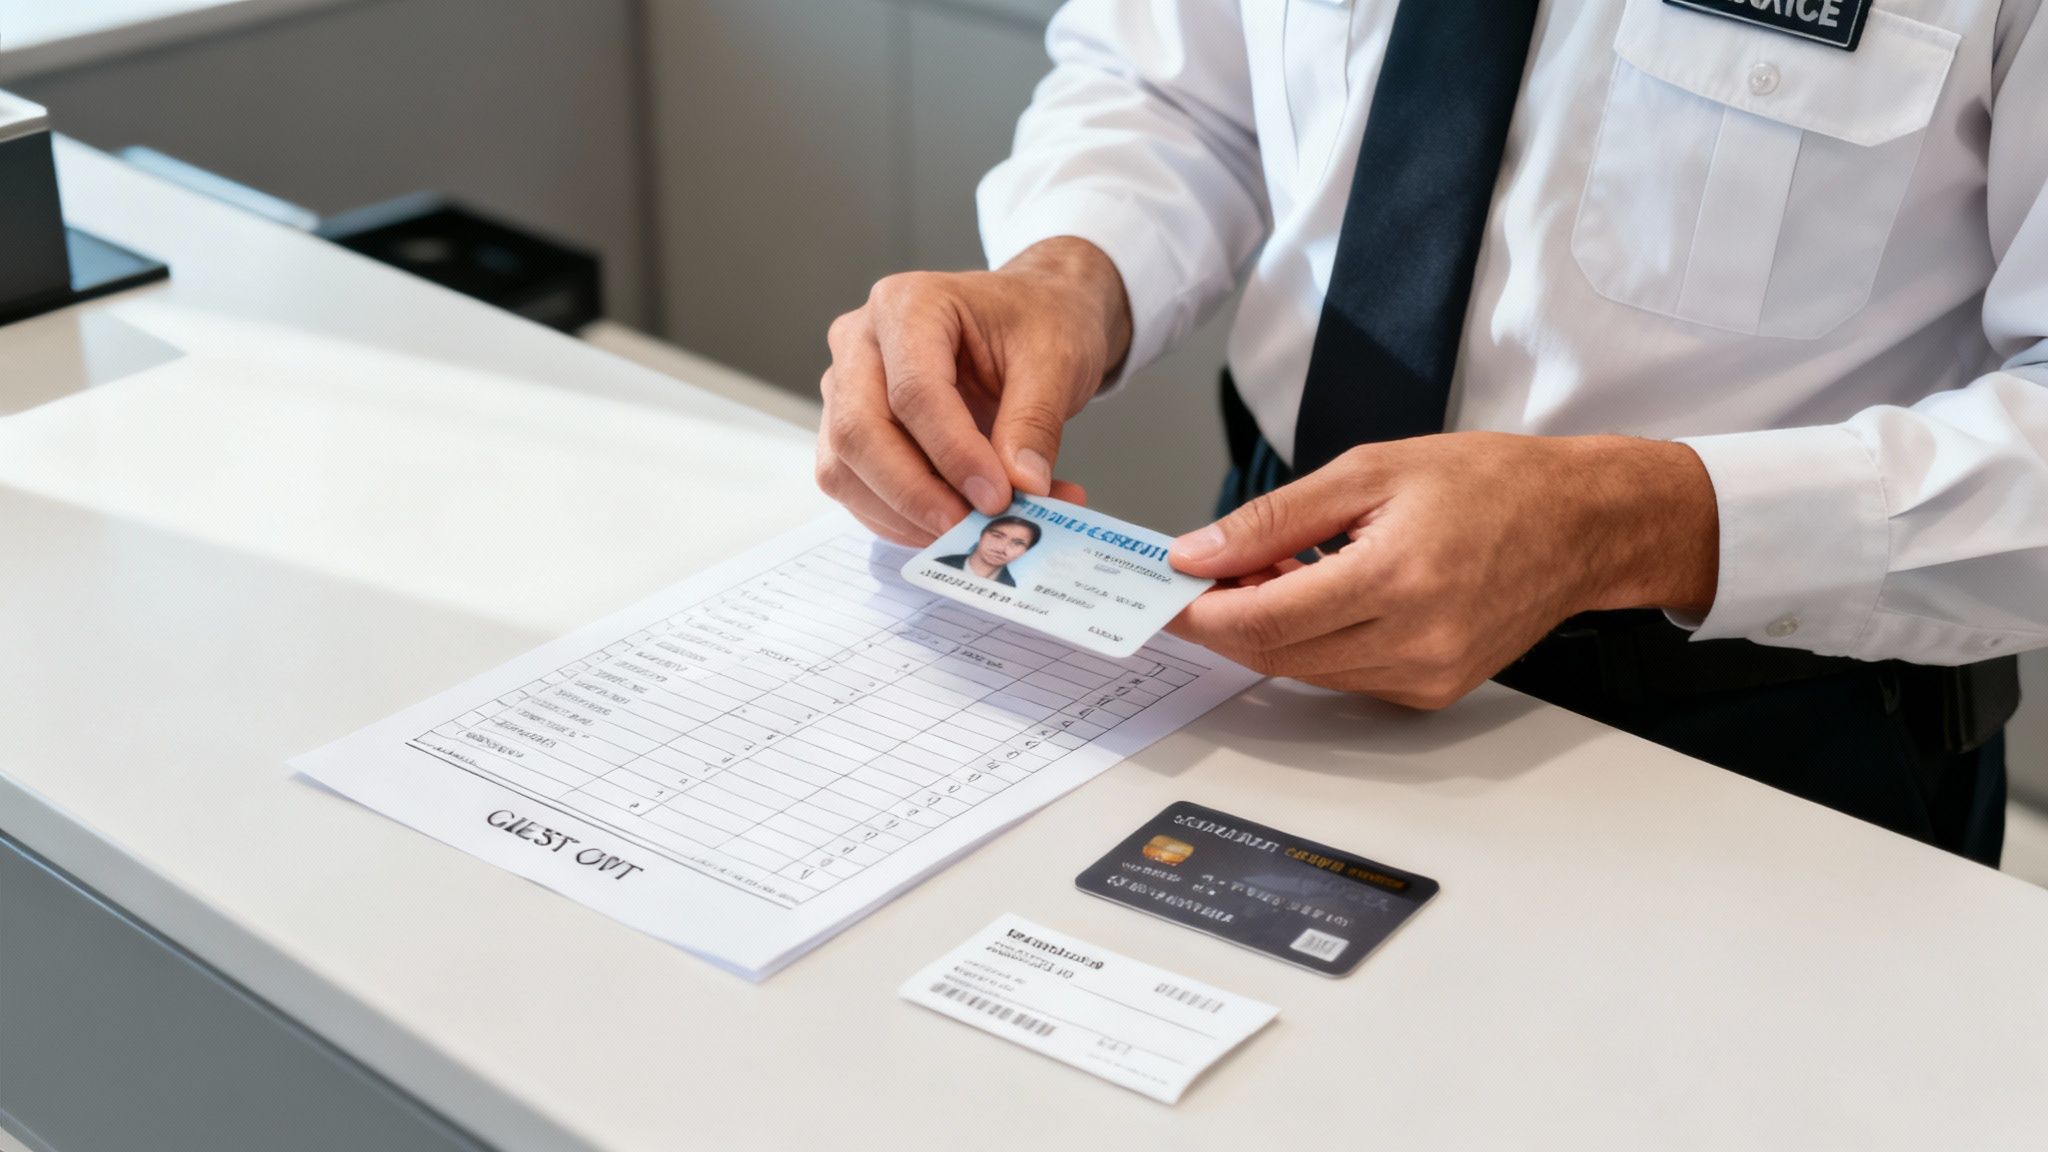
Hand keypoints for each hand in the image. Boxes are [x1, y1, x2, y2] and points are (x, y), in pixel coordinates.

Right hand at [816, 238, 1132, 544]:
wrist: (1030, 315)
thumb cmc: (1037, 321)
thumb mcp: (1055, 359)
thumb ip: (1035, 423)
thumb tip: (1021, 488)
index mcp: (907, 305)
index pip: (913, 391)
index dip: (953, 454)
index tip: (997, 497)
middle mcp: (860, 342)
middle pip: (860, 433)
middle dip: (916, 494)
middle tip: (971, 529)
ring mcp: (846, 388)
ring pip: (845, 469)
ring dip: (904, 516)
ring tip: (971, 531)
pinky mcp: (851, 430)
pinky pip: (856, 489)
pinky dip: (901, 520)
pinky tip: (952, 526)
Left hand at [1165, 433, 1718, 708]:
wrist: (1581, 524)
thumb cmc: (1491, 484)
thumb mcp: (1371, 471)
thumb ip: (1275, 518)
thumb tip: (1198, 552)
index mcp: (1396, 578)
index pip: (1265, 619)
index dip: (1203, 612)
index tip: (1165, 594)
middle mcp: (1414, 641)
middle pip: (1277, 654)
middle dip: (1225, 620)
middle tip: (1202, 578)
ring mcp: (1427, 675)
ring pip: (1305, 672)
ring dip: (1267, 632)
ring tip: (1268, 574)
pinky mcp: (1434, 692)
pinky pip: (1344, 678)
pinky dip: (1312, 644)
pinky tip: (1316, 598)